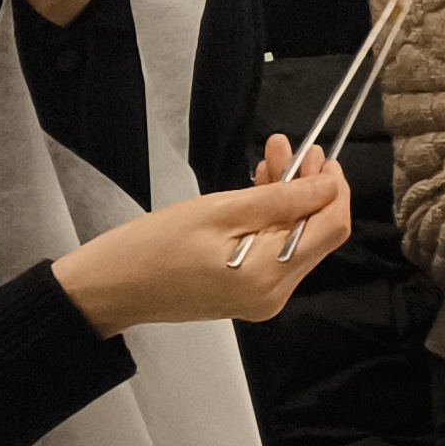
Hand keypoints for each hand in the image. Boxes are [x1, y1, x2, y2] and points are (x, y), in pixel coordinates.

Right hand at [51, 135, 350, 334]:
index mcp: (271, 276)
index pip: (331, 229)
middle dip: (310, 188)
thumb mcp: (220, 211)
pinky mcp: (247, 293)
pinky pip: (275, 250)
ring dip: (290, 198)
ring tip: (274, 155)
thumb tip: (327, 185)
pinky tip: (261, 186)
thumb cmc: (154, 246)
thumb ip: (280, 198)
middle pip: (316, 234)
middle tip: (293, 148)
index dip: (334, 190)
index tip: (322, 157)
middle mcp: (275, 294)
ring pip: (296, 239)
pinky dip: (272, 218)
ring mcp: (262, 297)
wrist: (110, 287)